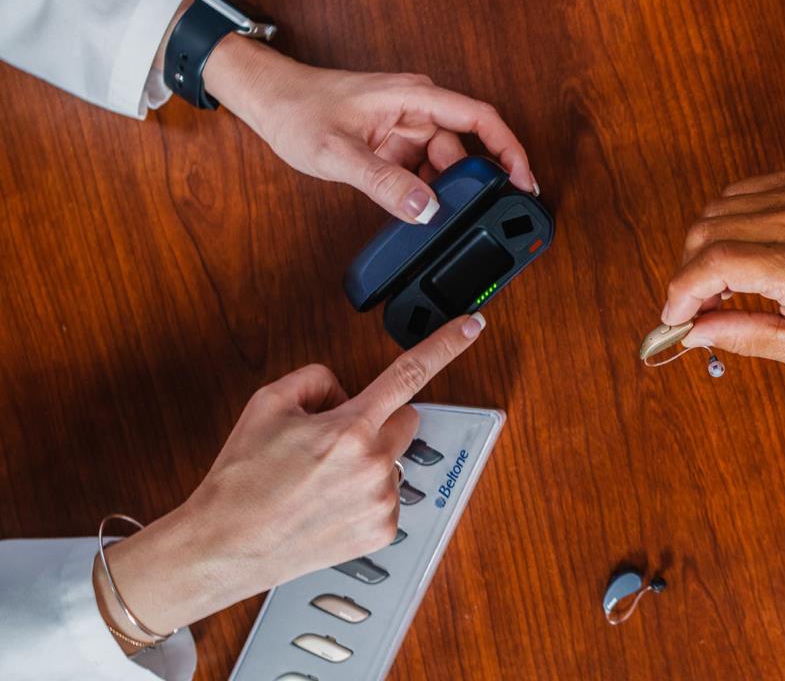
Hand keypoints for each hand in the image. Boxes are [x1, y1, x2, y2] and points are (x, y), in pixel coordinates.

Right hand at [95, 313, 486, 645]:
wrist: (226, 545)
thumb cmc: (242, 479)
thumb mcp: (267, 403)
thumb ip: (317, 379)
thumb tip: (345, 389)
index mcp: (349, 429)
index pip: (410, 374)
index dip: (446, 344)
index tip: (471, 326)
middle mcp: (374, 465)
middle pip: (405, 420)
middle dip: (377, 421)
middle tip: (332, 440)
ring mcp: (382, 501)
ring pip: (394, 460)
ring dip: (369, 461)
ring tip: (320, 480)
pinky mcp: (382, 531)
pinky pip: (388, 496)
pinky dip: (365, 495)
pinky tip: (328, 503)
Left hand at [204, 37, 536, 223]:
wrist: (269, 103)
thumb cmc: (298, 110)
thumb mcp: (337, 152)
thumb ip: (383, 183)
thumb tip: (425, 209)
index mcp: (414, 97)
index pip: (480, 119)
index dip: (509, 150)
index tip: (523, 181)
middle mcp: (418, 110)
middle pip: (466, 150)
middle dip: (474, 185)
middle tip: (481, 218)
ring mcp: (408, 129)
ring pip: (445, 167)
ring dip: (444, 194)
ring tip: (439, 219)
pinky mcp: (397, 147)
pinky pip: (424, 173)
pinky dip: (426, 195)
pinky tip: (420, 213)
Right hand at [659, 169, 784, 372]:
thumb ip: (742, 337)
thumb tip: (694, 332)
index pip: (714, 265)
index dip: (681, 291)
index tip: (675, 315)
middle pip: (706, 233)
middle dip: (688, 273)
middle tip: (698, 305)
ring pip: (717, 210)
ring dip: (704, 247)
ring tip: (720, 281)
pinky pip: (740, 193)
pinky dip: (726, 221)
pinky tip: (741, 250)